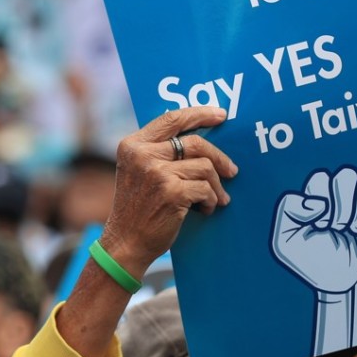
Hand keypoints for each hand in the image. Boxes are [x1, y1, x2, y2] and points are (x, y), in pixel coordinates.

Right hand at [100, 106, 237, 277]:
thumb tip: (197, 138)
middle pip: (195, 142)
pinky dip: (211, 200)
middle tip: (231, 170)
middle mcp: (143, 155)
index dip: (199, 113)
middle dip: (219, 157)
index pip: (171, 119)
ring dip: (216, 186)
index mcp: (133, 145)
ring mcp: (157, 173)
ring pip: (205, 167)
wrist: (125, 242)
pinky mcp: (172, 193)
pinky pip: (206, 189)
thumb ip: (156, 151)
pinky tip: (205, 209)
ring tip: (216, 198)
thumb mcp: (136, 171)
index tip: (220, 115)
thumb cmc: (137, 209)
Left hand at [272, 167, 356, 294]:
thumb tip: (319, 201)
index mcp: (316, 194)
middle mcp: (340, 192)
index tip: (320, 227)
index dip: (323, 203)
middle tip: (340, 229)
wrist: (342, 284)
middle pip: (347, 174)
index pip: (321, 178)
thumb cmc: (312, 262)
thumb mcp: (284, 243)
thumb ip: (288, 211)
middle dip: (343, 206)